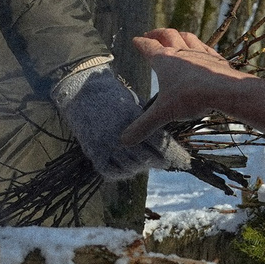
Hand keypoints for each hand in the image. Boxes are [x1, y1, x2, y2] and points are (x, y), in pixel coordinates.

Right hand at [52, 64, 182, 181]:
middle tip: (166, 163)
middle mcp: (119, 134)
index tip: (184, 160)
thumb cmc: (113, 95)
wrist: (81, 90)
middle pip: (147, 157)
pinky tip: (129, 169)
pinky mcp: (93, 152)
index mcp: (132, 118)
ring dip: (142, 167)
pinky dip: (122, 173)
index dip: (174, 154)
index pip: (159, 142)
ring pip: (131, 167)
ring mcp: (105, 145)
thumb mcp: (134, 103)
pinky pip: (111, 171)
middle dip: (160, 162)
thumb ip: (149, 121)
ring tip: (147, 164)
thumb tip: (167, 139)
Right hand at [120, 29, 264, 146]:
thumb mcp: (163, 113)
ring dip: (179, 35)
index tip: (135, 40)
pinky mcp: (216, 59)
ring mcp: (200, 53)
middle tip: (151, 34)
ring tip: (175, 36)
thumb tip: (124, 141)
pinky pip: (206, 47)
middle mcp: (181, 52)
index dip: (140, 43)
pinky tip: (202, 50)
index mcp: (164, 60)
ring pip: (187, 37)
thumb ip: (144, 126)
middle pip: (167, 35)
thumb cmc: (191, 97)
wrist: (224, 89)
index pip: (148, 47)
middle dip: (157, 33)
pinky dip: (200, 46)